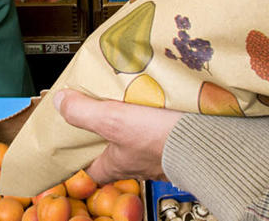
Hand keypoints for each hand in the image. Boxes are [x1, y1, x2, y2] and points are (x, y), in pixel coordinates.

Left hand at [54, 89, 182, 183]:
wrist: (207, 141)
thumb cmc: (163, 139)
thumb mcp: (113, 121)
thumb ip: (85, 112)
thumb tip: (61, 102)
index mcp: (115, 164)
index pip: (88, 167)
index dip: (77, 155)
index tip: (71, 140)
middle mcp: (136, 164)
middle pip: (112, 151)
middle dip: (106, 133)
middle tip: (102, 110)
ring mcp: (158, 156)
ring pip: (136, 141)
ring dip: (132, 124)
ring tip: (129, 100)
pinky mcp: (177, 143)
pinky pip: (161, 133)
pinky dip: (156, 120)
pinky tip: (158, 104)